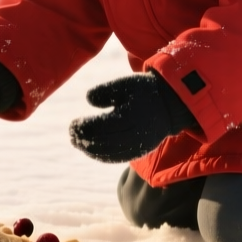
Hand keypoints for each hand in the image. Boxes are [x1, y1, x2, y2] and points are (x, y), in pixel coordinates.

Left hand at [68, 73, 198, 162]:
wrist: (169, 104)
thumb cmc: (143, 91)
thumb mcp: (124, 84)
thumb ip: (105, 91)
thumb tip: (88, 100)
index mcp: (130, 116)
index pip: (100, 127)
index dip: (84, 128)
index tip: (73, 124)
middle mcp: (135, 134)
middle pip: (103, 142)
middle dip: (84, 140)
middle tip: (71, 136)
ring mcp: (139, 144)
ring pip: (110, 153)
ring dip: (91, 150)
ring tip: (78, 144)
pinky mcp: (141, 150)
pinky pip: (119, 157)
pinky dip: (103, 156)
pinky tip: (92, 151)